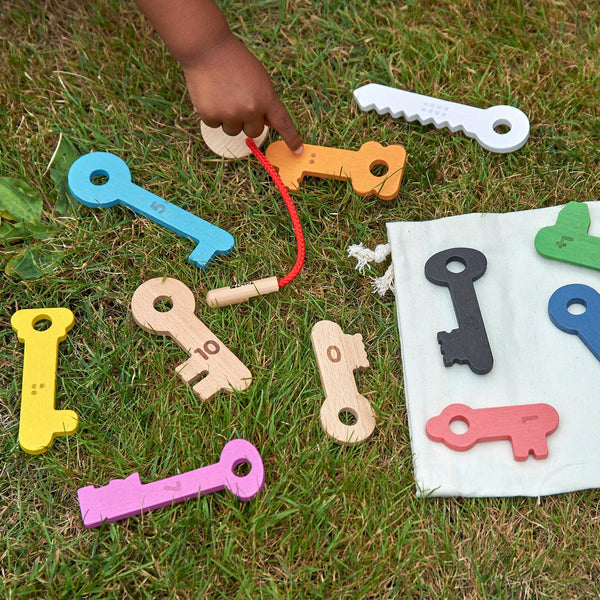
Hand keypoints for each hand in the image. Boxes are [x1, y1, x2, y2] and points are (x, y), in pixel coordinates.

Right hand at [183, 34, 302, 152]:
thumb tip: (266, 123)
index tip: (298, 151)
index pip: (283, 123)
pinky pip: (215, 125)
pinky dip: (212, 113)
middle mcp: (250, 110)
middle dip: (247, 121)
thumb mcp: (259, 78)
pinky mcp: (211, 115)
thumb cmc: (235, 61)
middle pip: (253, 132)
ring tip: (222, 95)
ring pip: (233, 131)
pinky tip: (210, 94)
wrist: (207, 48)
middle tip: (237, 100)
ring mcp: (230, 114)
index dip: (291, 138)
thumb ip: (264, 101)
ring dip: (228, 119)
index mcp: (266, 98)